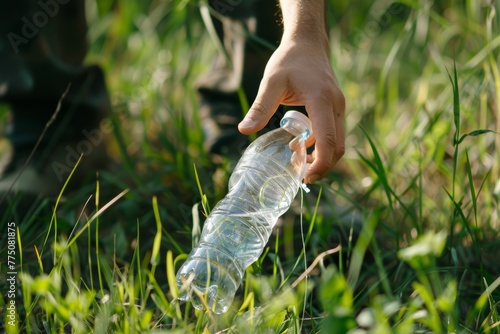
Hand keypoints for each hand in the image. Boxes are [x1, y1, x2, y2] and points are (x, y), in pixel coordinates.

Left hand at [238, 35, 344, 183]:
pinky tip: (302, 147)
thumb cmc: (289, 61)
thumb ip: (260, 108)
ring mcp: (338, 106)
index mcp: (322, 100)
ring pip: (339, 141)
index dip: (321, 164)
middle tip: (302, 177)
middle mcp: (336, 105)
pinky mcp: (335, 107)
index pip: (329, 141)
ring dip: (323, 157)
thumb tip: (243, 131)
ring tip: (300, 164)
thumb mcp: (270, 82)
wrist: (307, 43)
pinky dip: (322, 145)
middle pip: (338, 146)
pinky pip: (334, 132)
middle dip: (323, 166)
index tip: (306, 177)